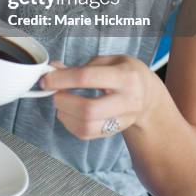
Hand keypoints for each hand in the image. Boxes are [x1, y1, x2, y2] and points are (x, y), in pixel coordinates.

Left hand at [41, 55, 155, 139]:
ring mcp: (122, 120)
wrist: (148, 95)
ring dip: (65, 115)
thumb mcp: (109, 60)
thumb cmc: (126, 72)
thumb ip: (81, 66)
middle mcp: (126, 101)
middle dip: (63, 101)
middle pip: (87, 109)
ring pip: (86, 127)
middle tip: (54, 92)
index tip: (47, 79)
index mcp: (125, 76)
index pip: (87, 78)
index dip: (62, 79)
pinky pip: (87, 134)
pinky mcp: (114, 132)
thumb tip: (53, 69)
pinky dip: (70, 124)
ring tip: (61, 102)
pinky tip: (68, 112)